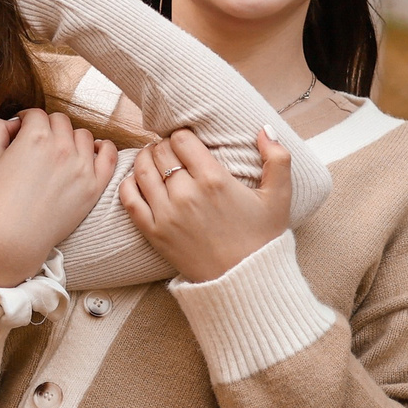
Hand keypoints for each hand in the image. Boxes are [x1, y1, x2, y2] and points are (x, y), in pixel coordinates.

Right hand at [0, 109, 116, 291]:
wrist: (12, 238)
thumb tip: (12, 122)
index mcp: (36, 136)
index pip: (35, 114)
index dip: (24, 122)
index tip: (19, 133)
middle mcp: (62, 147)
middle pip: (60, 121)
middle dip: (46, 128)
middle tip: (36, 145)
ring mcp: (82, 166)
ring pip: (83, 135)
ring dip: (70, 138)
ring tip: (59, 153)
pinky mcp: (94, 186)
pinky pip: (109, 155)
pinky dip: (103, 148)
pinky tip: (94, 150)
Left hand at [122, 126, 291, 281]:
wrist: (244, 278)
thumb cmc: (262, 236)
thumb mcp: (280, 196)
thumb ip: (277, 158)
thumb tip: (264, 129)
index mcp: (214, 179)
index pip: (182, 140)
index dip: (181, 135)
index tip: (185, 141)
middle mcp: (186, 193)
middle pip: (160, 152)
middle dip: (163, 145)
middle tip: (168, 149)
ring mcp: (166, 213)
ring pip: (141, 170)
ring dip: (143, 158)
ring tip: (151, 158)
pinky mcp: (152, 232)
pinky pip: (128, 199)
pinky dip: (127, 184)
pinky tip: (135, 180)